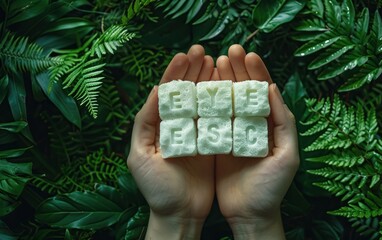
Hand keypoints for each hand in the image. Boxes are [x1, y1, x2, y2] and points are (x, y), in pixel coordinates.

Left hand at [127, 45, 214, 238]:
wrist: (181, 213)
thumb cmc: (157, 189)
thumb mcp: (140, 156)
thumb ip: (145, 123)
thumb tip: (155, 91)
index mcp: (159, 125)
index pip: (167, 93)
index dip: (174, 73)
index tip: (185, 55)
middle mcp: (178, 125)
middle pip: (186, 92)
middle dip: (193, 70)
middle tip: (203, 52)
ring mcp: (197, 133)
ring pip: (203, 101)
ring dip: (209, 80)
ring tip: (217, 62)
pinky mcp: (214, 143)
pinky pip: (218, 118)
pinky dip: (222, 101)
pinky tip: (227, 87)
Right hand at [214, 45, 299, 238]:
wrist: (250, 213)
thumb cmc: (272, 187)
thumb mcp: (287, 156)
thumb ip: (284, 122)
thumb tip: (273, 88)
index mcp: (271, 124)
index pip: (264, 92)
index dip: (257, 72)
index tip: (248, 55)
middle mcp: (251, 124)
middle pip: (244, 91)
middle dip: (238, 70)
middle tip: (229, 52)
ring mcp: (233, 131)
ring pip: (228, 100)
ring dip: (222, 80)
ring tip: (214, 62)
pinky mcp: (217, 142)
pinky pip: (212, 118)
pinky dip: (208, 102)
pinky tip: (202, 88)